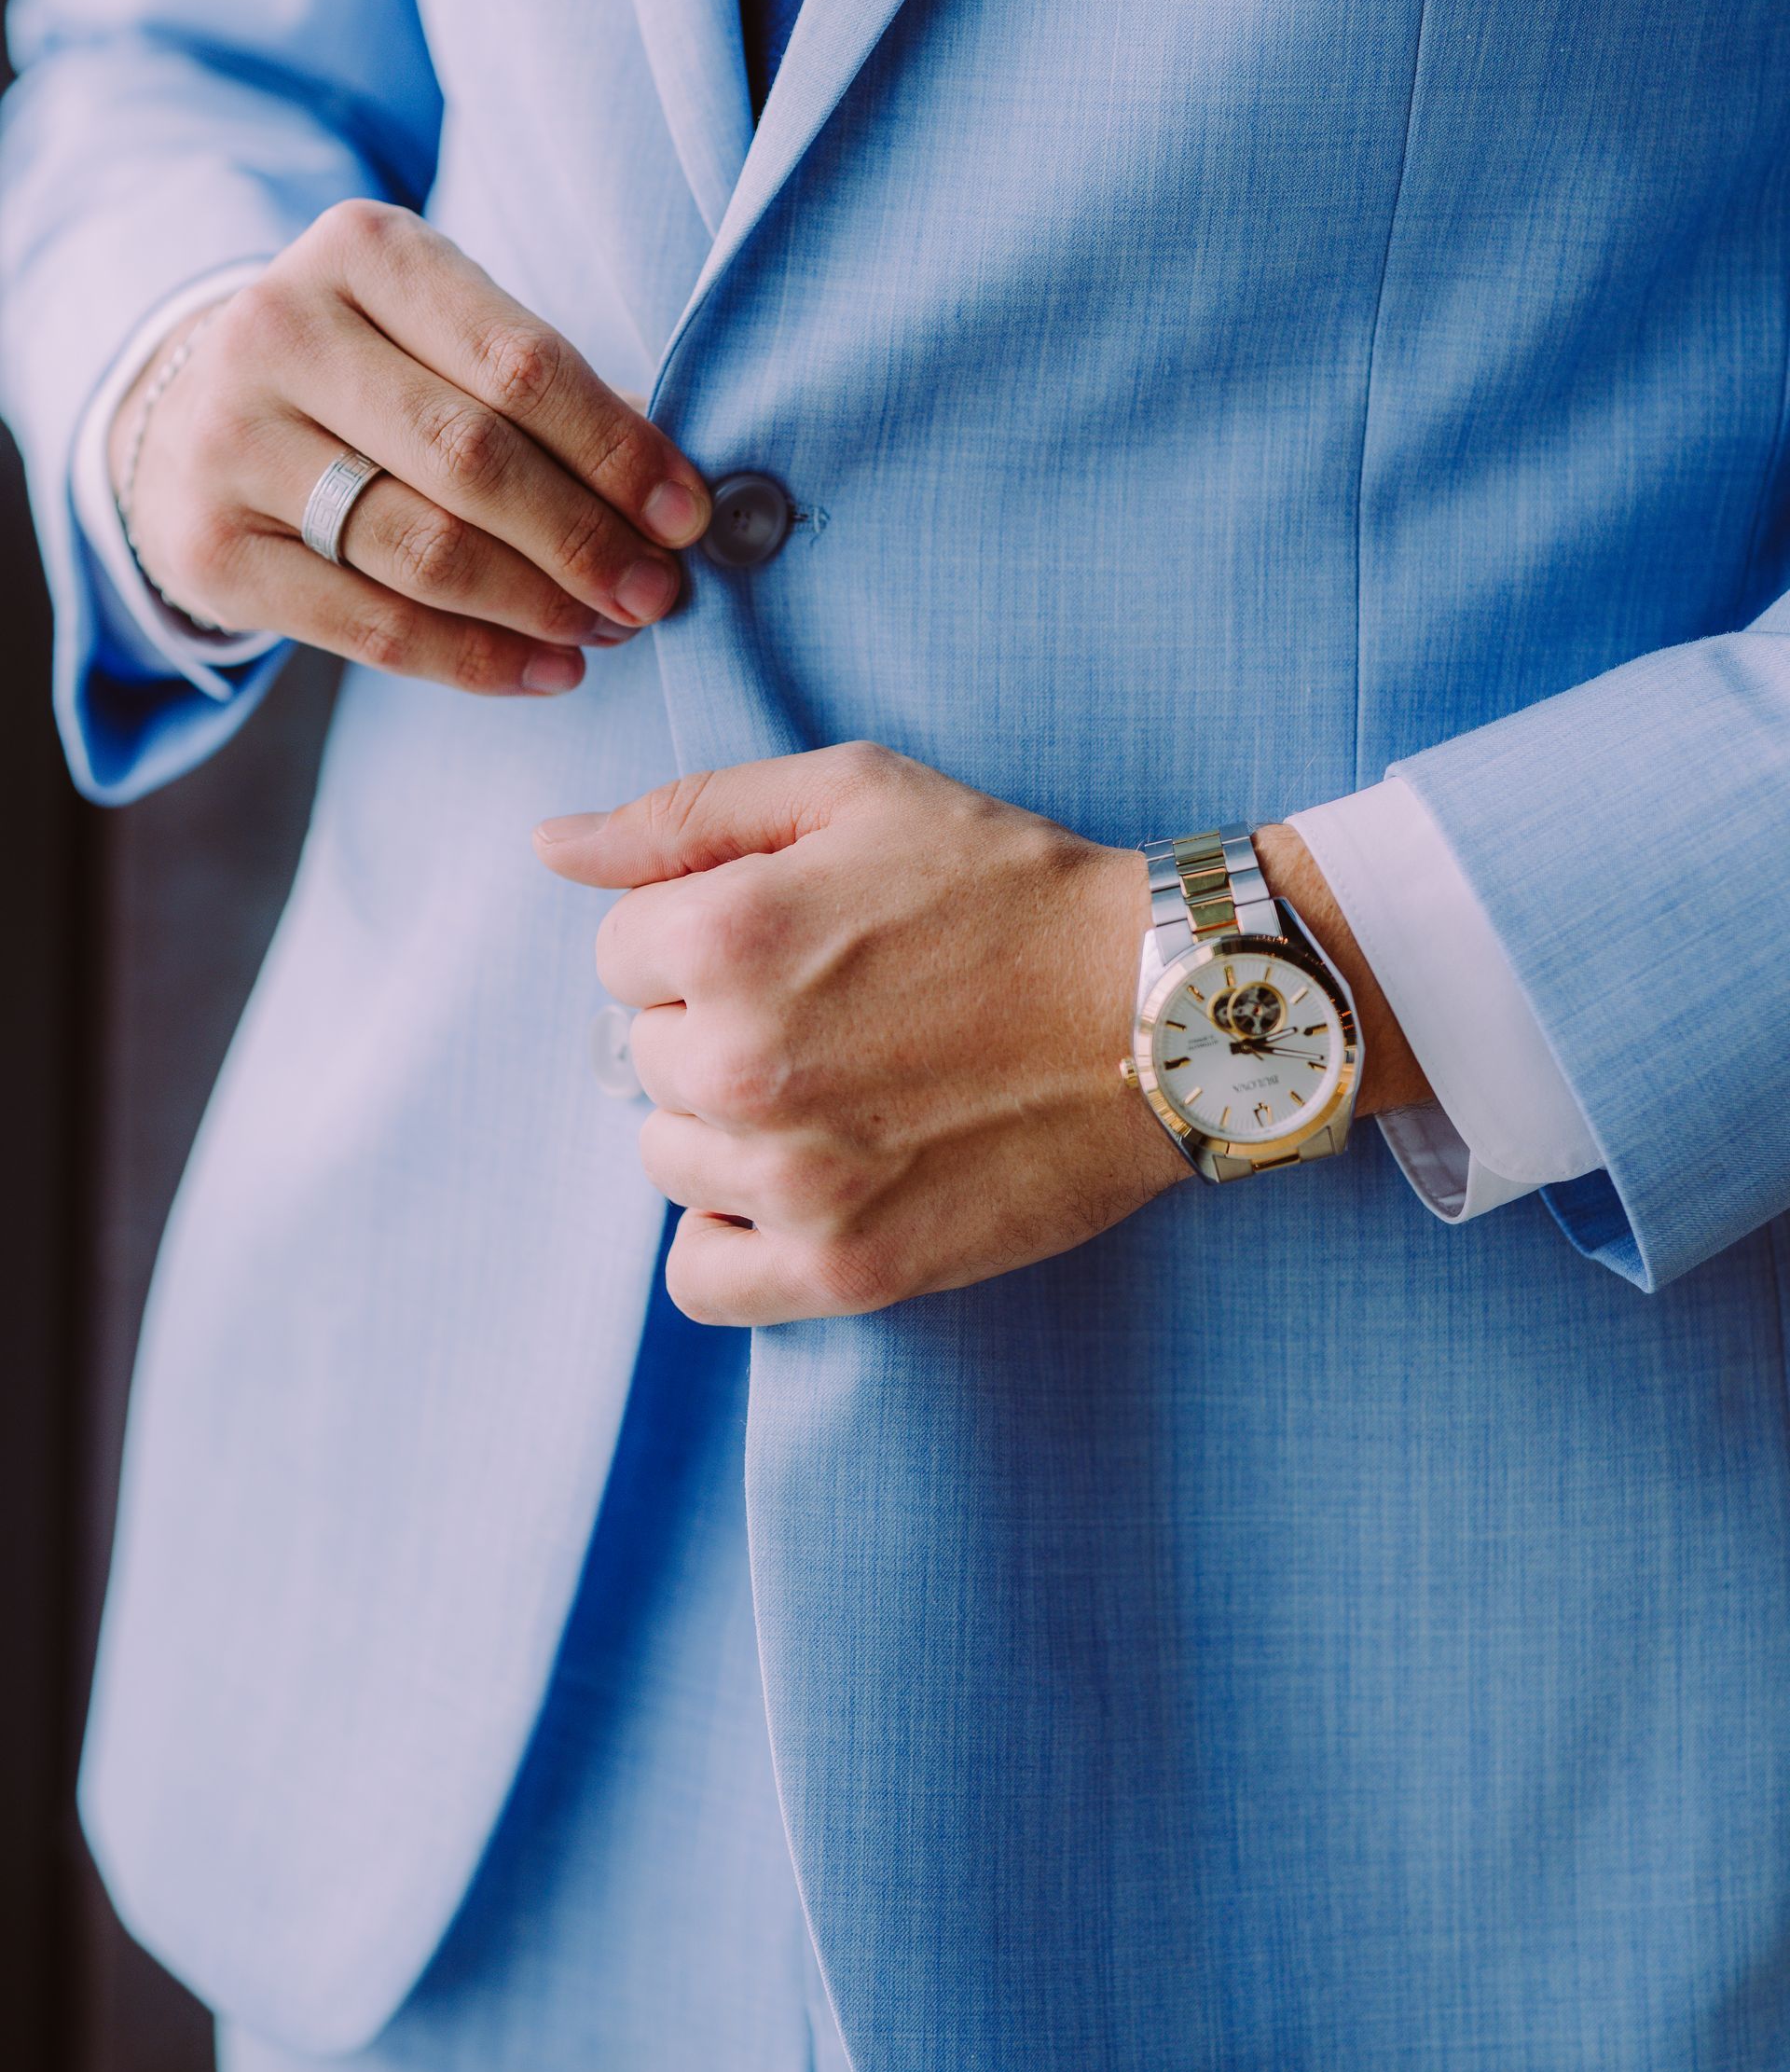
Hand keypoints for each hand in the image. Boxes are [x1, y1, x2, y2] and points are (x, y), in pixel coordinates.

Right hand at [111, 202, 711, 693]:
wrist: (197, 416)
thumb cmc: (373, 374)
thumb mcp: (446, 336)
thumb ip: (548, 394)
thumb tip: (675, 498)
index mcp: (361, 251)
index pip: (519, 363)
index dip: (617, 450)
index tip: (688, 518)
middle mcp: (279, 330)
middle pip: (473, 459)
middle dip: (585, 539)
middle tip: (656, 593)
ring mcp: (229, 441)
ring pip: (425, 551)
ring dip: (540, 606)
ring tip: (610, 628)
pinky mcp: (208, 548)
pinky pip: (371, 628)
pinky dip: (476, 661)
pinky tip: (548, 670)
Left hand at [535, 744, 1188, 1322]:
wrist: (1160, 1008)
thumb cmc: (1012, 887)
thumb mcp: (854, 793)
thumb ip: (686, 816)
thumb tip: (551, 846)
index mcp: (724, 935)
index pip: (617, 955)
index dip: (700, 938)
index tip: (791, 943)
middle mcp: (737, 1064)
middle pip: (644, 1060)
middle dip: (714, 1029)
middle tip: (833, 1013)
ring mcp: (790, 1178)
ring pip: (669, 1161)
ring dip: (727, 1130)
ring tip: (837, 1090)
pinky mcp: (845, 1267)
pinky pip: (701, 1278)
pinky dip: (732, 1238)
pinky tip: (798, 1186)